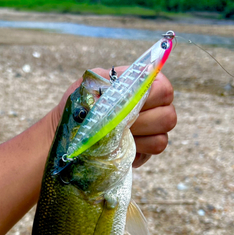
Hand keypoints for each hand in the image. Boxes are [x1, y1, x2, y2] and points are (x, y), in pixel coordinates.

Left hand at [53, 68, 176, 167]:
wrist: (64, 137)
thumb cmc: (77, 108)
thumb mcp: (88, 87)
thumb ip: (111, 80)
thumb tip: (133, 81)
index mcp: (141, 87)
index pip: (164, 88)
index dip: (150, 96)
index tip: (127, 102)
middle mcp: (151, 108)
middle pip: (168, 116)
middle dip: (142, 122)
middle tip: (119, 124)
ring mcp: (150, 132)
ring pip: (162, 138)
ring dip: (138, 138)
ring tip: (115, 136)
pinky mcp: (144, 152)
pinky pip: (152, 153)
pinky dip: (135, 151)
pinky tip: (117, 148)